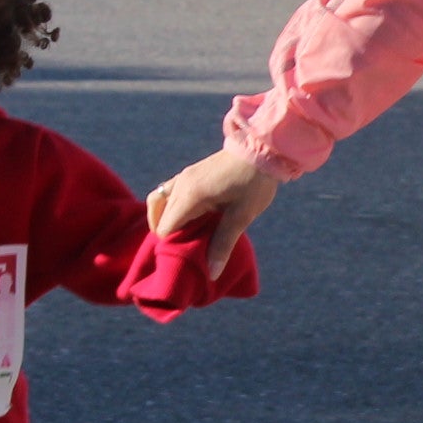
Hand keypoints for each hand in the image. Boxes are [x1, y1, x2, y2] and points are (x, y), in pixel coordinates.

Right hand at [149, 146, 278, 275]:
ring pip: (159, 201)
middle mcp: (181, 184)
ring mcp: (184, 176)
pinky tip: (186, 219)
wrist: (263, 149)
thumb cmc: (254, 183)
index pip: (166, 227)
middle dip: (167, 235)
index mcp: (191, 195)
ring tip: (181, 237)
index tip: (186, 257)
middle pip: (159, 216)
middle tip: (184, 250)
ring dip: (165, 220)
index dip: (171, 245)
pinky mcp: (190, 173)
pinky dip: (170, 208)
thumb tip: (212, 273)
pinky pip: (168, 192)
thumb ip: (223, 244)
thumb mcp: (241, 216)